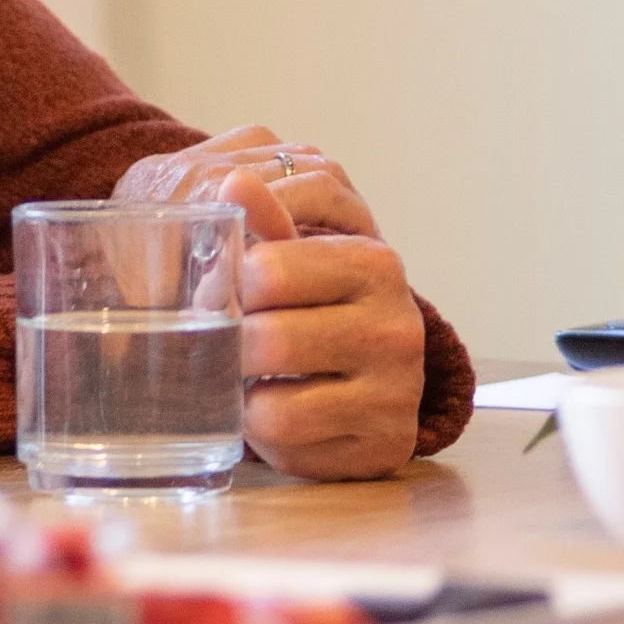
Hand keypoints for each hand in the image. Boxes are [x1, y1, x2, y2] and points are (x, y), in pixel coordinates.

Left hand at [115, 124, 425, 480]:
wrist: (364, 386)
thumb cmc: (315, 312)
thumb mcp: (292, 262)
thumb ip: (264, 224)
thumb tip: (234, 183)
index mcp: (375, 263)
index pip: (267, 270)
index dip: (227, 287)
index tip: (224, 295)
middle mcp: (398, 325)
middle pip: (267, 340)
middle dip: (235, 346)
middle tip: (234, 344)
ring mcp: (398, 389)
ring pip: (273, 398)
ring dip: (245, 391)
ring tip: (255, 376)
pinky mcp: (386, 440)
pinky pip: (286, 436)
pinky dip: (263, 428)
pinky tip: (278, 409)